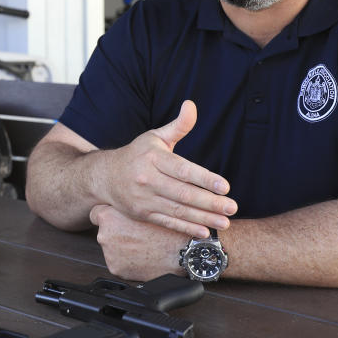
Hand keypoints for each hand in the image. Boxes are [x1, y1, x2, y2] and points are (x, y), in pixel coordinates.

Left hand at [89, 204, 186, 280]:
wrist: (182, 252)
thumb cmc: (166, 227)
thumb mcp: (146, 204)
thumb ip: (126, 202)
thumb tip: (116, 198)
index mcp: (108, 217)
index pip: (97, 213)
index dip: (110, 215)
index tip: (119, 218)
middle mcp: (104, 235)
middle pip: (105, 230)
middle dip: (117, 231)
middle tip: (137, 232)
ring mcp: (109, 254)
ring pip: (112, 247)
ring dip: (122, 246)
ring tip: (142, 244)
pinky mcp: (116, 269)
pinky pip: (118, 262)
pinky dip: (127, 261)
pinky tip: (141, 255)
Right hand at [97, 100, 235, 236]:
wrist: (105, 177)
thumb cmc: (137, 154)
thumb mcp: (155, 136)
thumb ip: (178, 125)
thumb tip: (191, 105)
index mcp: (153, 158)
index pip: (182, 170)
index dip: (204, 179)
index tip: (224, 186)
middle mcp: (147, 179)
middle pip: (183, 194)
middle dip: (210, 202)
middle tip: (232, 207)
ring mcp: (144, 199)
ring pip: (178, 211)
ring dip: (203, 218)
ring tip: (225, 222)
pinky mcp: (142, 214)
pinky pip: (167, 223)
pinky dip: (185, 228)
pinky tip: (204, 232)